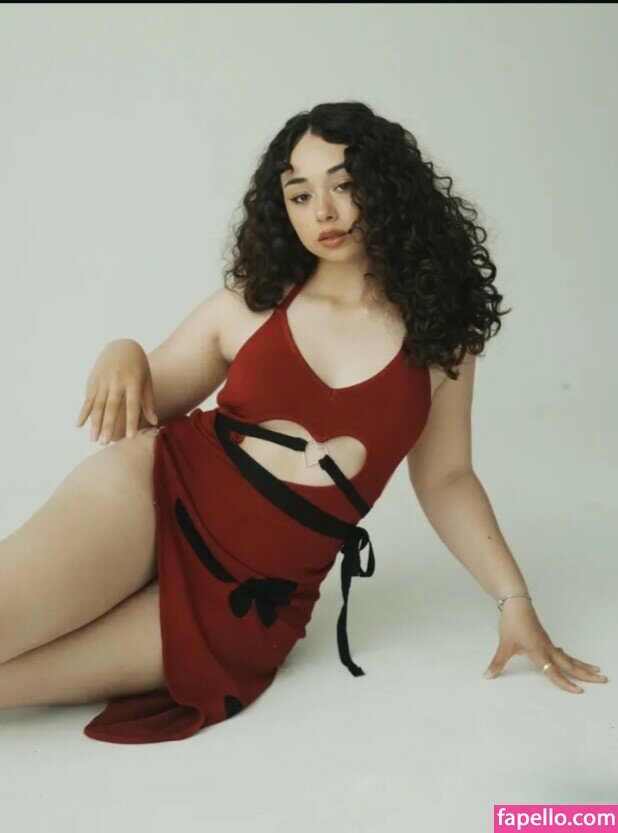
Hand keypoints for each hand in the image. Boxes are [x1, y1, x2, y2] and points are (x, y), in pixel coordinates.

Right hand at [75, 339, 157, 443]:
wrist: (122, 345)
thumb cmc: (138, 367)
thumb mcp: (146, 381)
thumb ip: (148, 402)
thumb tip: (154, 422)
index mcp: (133, 382)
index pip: (132, 405)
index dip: (131, 421)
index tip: (129, 438)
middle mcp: (117, 382)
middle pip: (111, 407)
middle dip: (108, 425)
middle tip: (105, 443)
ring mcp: (103, 381)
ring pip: (97, 405)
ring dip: (95, 423)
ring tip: (94, 439)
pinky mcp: (94, 381)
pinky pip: (87, 399)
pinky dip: (83, 412)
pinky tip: (79, 425)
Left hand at [483, 596, 607, 692]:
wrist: (516, 604)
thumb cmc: (512, 624)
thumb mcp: (504, 645)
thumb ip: (497, 662)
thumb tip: (487, 676)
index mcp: (540, 653)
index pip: (555, 673)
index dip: (566, 684)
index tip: (579, 692)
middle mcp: (548, 649)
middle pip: (571, 665)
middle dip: (586, 674)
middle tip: (604, 680)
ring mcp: (548, 643)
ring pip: (569, 657)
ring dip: (582, 665)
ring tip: (596, 670)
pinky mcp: (545, 639)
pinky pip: (561, 651)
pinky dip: (569, 657)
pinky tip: (568, 658)